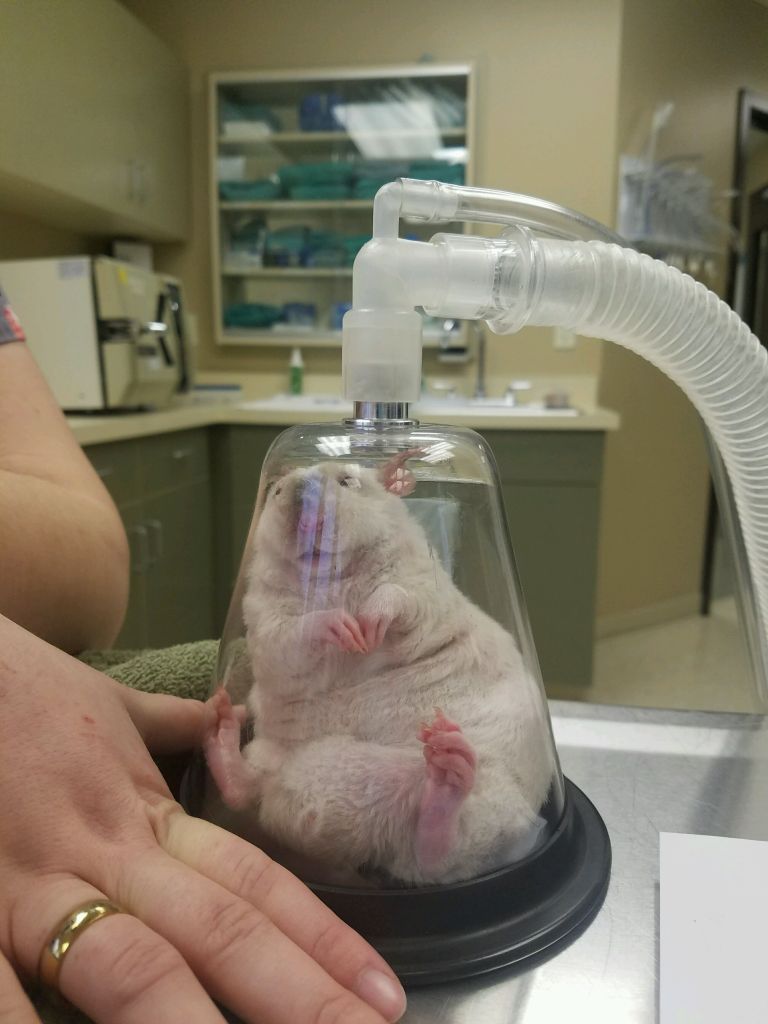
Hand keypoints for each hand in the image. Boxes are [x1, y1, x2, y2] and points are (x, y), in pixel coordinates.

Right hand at [0, 615, 405, 1022]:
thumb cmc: (15, 687)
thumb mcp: (104, 702)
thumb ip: (172, 726)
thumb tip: (231, 715)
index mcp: (144, 812)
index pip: (254, 882)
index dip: (324, 939)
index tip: (385, 995)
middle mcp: (105, 852)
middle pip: (219, 933)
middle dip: (298, 999)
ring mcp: (31, 885)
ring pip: (128, 968)